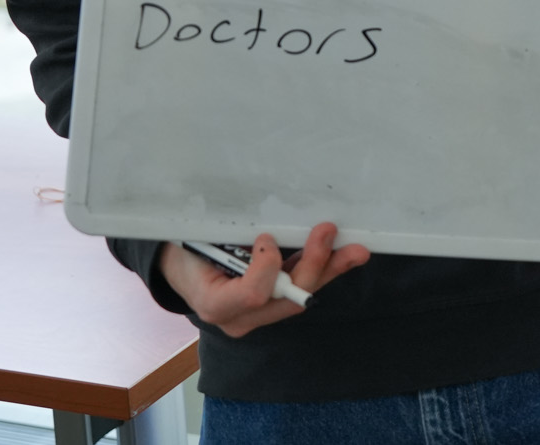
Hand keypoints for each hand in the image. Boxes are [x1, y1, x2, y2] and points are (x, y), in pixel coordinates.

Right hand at [157, 223, 369, 336]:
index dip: (265, 269)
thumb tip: (262, 220)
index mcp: (214, 304)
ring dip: (331, 269)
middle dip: (312, 264)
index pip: (250, 296)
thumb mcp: (196, 243)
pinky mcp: (275, 305)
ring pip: (301, 296)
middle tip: (327, 231)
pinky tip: (348, 255)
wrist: (182, 269)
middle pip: (286, 298)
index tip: (267, 237)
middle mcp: (240, 319)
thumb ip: (223, 239)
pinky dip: (325, 270)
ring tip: (357, 251)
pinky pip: (302, 289)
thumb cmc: (187, 251)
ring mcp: (260, 316)